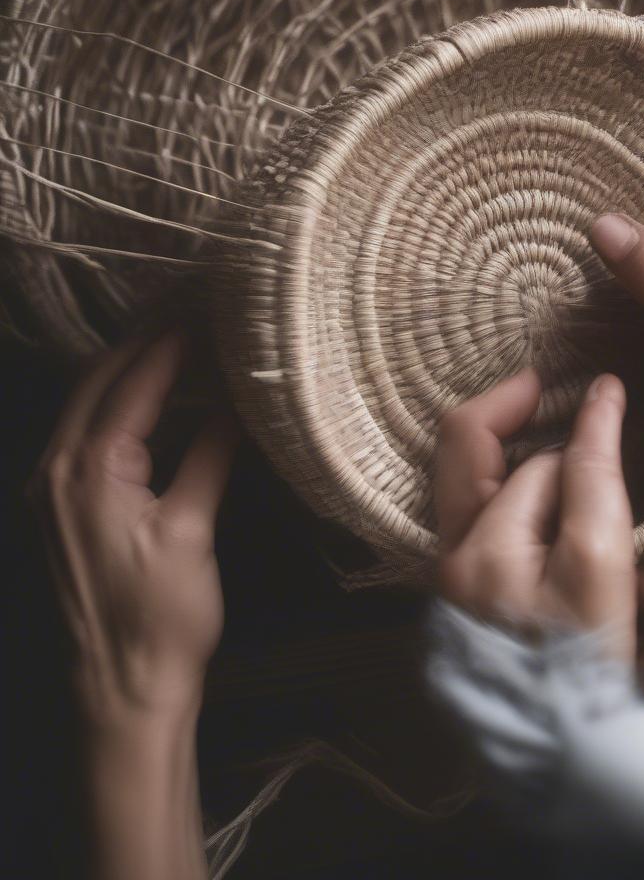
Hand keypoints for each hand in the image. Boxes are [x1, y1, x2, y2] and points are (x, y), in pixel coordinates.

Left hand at [31, 333, 237, 724]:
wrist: (119, 691)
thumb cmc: (160, 617)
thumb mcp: (191, 530)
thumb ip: (209, 455)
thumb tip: (238, 402)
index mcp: (89, 470)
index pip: (133, 382)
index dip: (173, 342)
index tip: (210, 310)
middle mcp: (55, 469)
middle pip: (98, 379)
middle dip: (144, 339)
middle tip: (193, 310)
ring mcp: (48, 489)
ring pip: (86, 403)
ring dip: (129, 368)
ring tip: (179, 341)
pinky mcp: (55, 509)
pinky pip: (84, 434)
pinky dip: (119, 405)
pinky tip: (155, 401)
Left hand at [434, 370, 643, 662]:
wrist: (577, 770)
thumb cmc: (581, 661)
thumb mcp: (598, 558)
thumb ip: (591, 471)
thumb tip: (597, 396)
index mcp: (474, 546)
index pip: (524, 460)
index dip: (562, 421)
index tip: (594, 384)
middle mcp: (461, 565)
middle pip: (483, 468)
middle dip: (549, 453)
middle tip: (568, 404)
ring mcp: (479, 593)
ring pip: (538, 535)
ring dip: (607, 557)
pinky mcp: (505, 617)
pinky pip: (549, 579)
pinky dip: (600, 595)